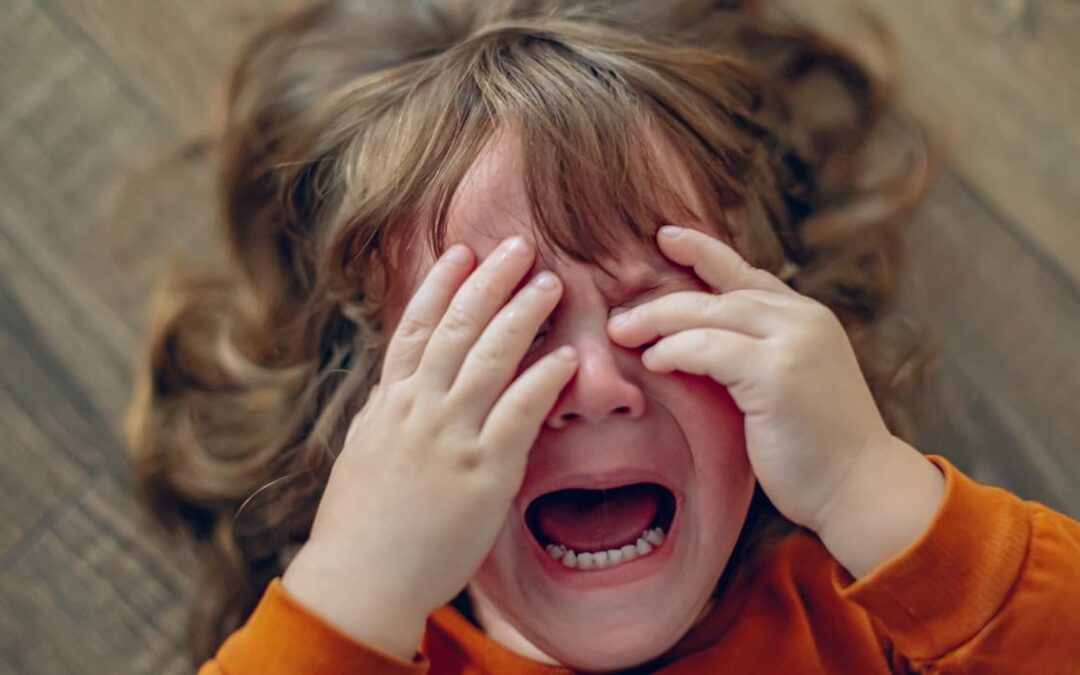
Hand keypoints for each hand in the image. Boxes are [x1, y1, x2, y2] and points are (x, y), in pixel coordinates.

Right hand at [283, 236, 577, 659]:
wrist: (361, 578)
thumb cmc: (360, 521)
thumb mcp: (363, 450)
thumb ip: (386, 411)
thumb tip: (399, 381)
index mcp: (389, 402)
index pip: (415, 328)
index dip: (440, 286)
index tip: (461, 252)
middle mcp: (418, 409)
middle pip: (456, 329)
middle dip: (489, 282)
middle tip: (519, 245)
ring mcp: (450, 438)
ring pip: (489, 359)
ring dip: (522, 315)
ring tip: (550, 283)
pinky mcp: (484, 473)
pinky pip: (518, 415)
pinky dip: (542, 381)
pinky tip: (566, 357)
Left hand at [606, 226, 895, 533]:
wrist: (860, 488)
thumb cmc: (816, 447)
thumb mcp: (787, 384)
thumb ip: (754, 353)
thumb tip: (693, 341)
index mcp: (806, 317)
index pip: (745, 274)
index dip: (703, 251)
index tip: (665, 236)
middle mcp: (803, 319)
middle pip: (718, 292)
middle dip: (662, 300)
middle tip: (618, 316)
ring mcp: (793, 342)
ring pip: (708, 313)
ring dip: (657, 322)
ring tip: (621, 334)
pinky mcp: (777, 373)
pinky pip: (708, 348)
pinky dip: (674, 351)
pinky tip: (654, 361)